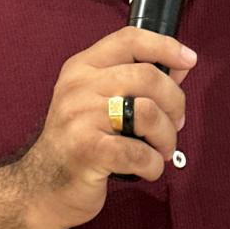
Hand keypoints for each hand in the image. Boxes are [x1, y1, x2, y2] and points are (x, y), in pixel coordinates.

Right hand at [13, 26, 196, 228]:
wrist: (40, 189)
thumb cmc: (79, 143)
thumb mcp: (98, 102)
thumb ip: (136, 81)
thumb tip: (179, 66)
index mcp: (82, 67)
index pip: (129, 39)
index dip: (165, 45)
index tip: (188, 59)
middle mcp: (78, 87)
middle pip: (148, 76)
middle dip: (175, 102)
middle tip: (176, 123)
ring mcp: (80, 118)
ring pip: (149, 113)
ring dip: (167, 137)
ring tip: (161, 150)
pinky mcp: (87, 151)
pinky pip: (139, 152)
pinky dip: (153, 165)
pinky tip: (146, 169)